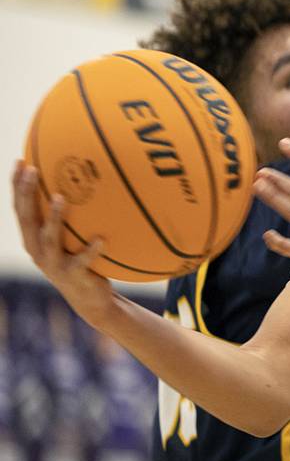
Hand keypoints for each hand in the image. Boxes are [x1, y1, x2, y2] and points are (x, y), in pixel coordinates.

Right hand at [12, 161, 112, 326]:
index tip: (20, 160)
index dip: (17, 186)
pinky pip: (84, 261)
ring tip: (60, 198)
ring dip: (53, 218)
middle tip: (31, 170)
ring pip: (50, 239)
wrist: (90, 300)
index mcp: (35, 239)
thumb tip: (89, 179)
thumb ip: (75, 215)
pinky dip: (92, 250)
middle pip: (27, 219)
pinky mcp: (75, 276)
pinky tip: (101, 239)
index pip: (21, 208)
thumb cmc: (81, 260)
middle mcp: (38, 251)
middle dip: (26, 194)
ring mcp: (55, 265)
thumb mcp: (73, 237)